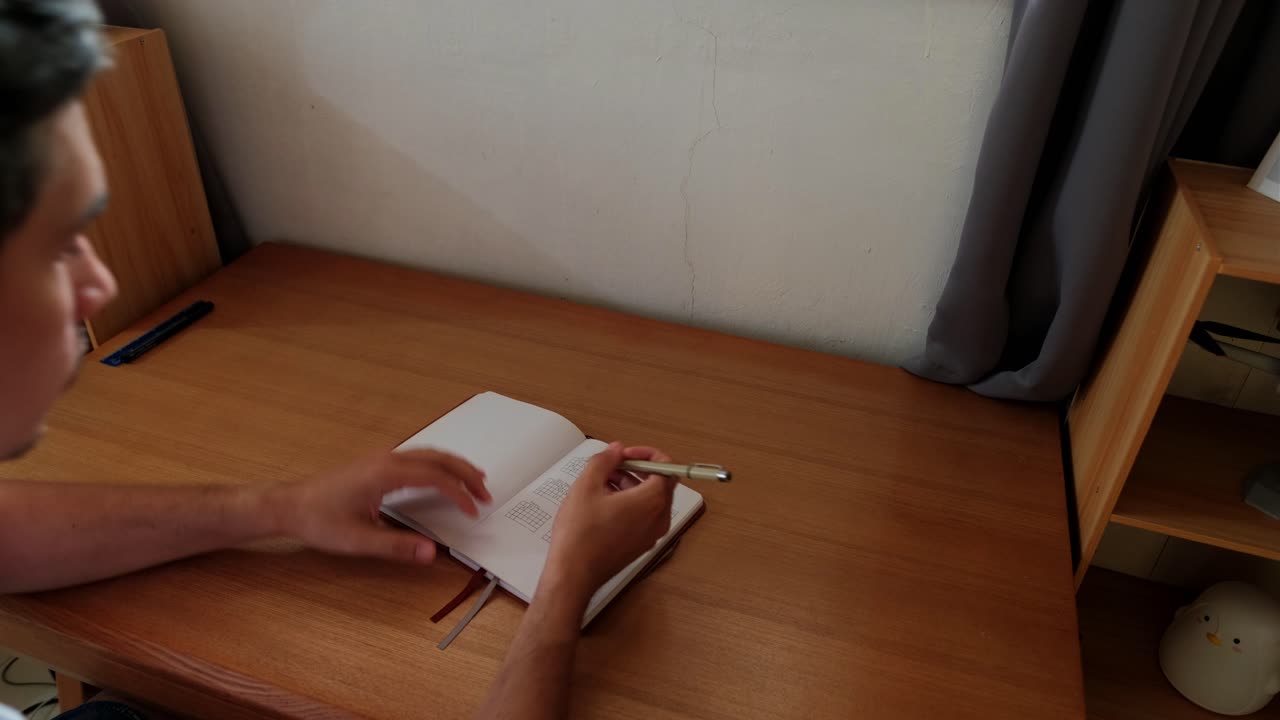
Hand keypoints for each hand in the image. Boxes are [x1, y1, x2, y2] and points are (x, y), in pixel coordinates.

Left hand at [260, 449, 489, 563]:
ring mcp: (381, 458)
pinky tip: (442, 477)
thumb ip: (397, 546)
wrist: (289, 505)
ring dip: (454, 466)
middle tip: (486, 493)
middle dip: (466, 473)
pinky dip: (438, 465)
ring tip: (475, 482)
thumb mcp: (359, 540)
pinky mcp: (377, 463)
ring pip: (429, 453)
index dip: (459, 493)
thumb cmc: (320, 521)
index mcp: (386, 473)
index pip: (435, 477)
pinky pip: (417, 456)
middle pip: (438, 457)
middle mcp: (387, 458)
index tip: (474, 511)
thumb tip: (431, 553)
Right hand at [542, 443, 676, 603]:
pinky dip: (629, 502)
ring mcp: (652, 534)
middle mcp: (659, 518)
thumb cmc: (580, 535)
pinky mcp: (641, 544)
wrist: (573, 574)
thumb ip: (604, 460)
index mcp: (652, 501)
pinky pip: (644, 515)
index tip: (625, 454)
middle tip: (612, 465)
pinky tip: (603, 501)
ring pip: (650, 499)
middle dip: (637, 469)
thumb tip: (615, 450)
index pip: (667, 466)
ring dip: (631, 484)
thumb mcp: (586, 486)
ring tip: (602, 481)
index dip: (646, 454)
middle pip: (660, 482)